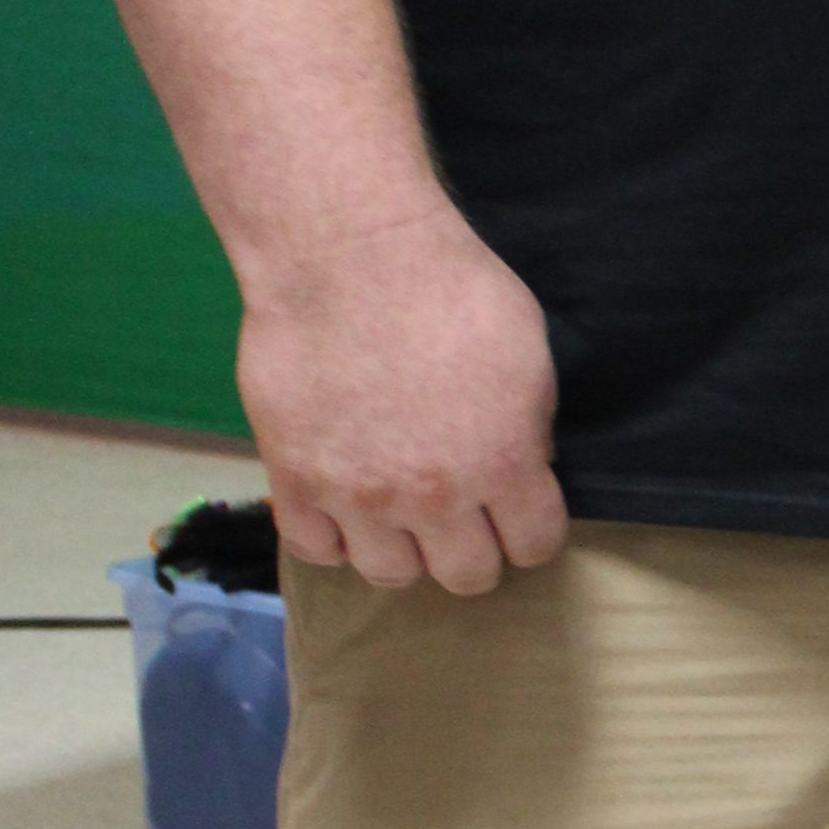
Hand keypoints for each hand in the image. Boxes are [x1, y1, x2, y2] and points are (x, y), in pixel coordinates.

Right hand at [236, 205, 569, 592]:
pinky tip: (345, 508)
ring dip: (404, 549)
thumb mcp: (528, 353)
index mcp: (502, 464)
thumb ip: (530, 426)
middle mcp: (432, 496)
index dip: (532, 529)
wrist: (348, 253)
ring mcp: (357, 495)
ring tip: (401, 513)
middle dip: (473, 549)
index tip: (519, 511)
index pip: (534, 546)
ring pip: (391, 574)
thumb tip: (525, 466)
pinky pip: (315, 549)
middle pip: (466, 575)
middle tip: (463, 515)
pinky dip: (333, 538)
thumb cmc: (449, 285)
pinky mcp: (294, 478)